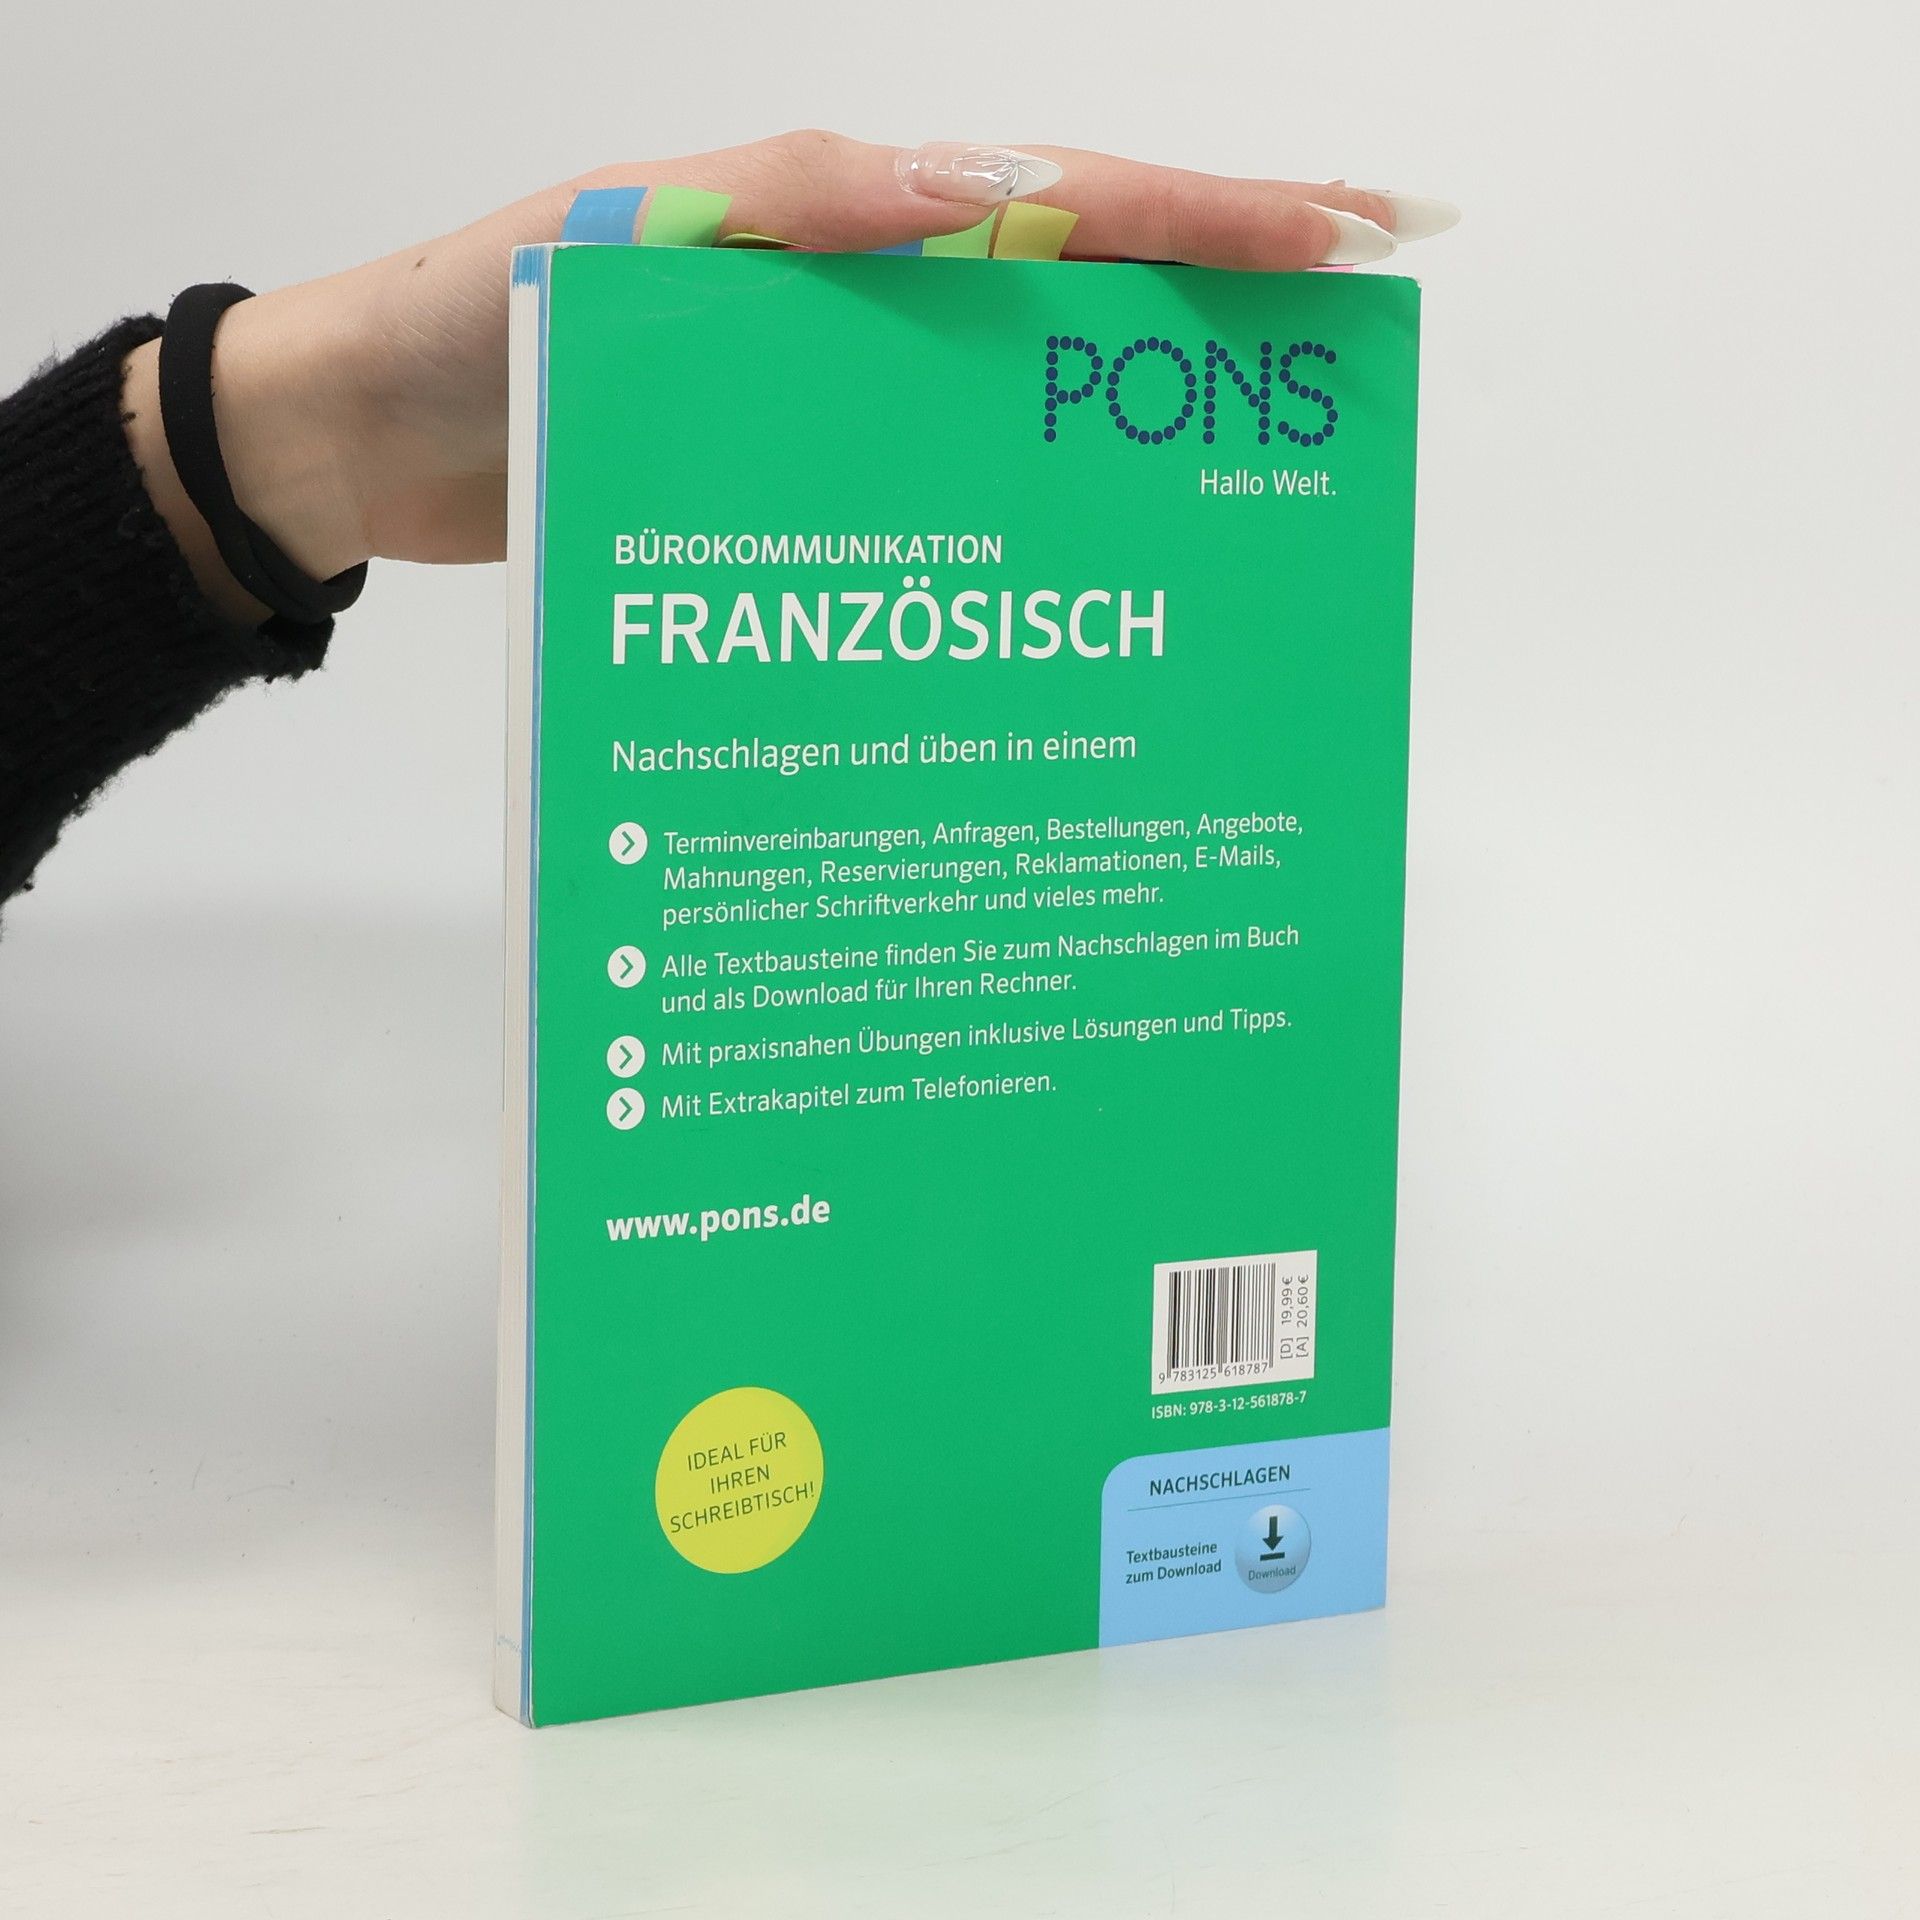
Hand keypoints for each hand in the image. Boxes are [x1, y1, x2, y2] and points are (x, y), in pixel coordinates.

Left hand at [121, 132, 1456, 625]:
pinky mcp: (809, 497)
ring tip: (1256, 490)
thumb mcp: (634, 236)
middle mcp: (867, 309)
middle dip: (1220, 312)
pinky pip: (935, 500)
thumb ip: (805, 209)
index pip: (1062, 200)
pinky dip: (1017, 529)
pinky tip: (1079, 583)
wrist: (370, 443)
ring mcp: (844, 407)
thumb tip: (998, 191)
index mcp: (847, 222)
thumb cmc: (483, 318)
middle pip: (1076, 301)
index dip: (1208, 216)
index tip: (1349, 234)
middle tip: (1353, 347)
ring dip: (1138, 440)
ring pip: (1021, 412)